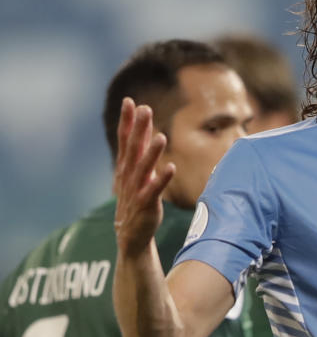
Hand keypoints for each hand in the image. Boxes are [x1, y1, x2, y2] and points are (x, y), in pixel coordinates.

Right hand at [113, 97, 175, 256]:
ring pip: (143, 168)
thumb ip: (140, 152)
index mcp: (125, 167)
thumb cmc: (135, 200)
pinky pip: (154, 190)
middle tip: (144, 109)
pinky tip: (171, 167)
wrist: (130, 235)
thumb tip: (144, 130)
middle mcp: (128, 175)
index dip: (127, 121)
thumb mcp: (135, 173)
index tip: (129, 101)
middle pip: (133, 149)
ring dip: (152, 152)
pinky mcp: (146, 204)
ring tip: (161, 136)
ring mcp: (136, 190)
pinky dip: (162, 179)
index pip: (124, 140)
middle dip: (138, 129)